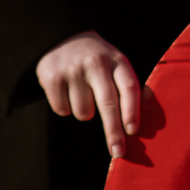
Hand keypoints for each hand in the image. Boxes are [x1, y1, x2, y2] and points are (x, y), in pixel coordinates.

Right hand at [37, 31, 143, 157]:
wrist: (62, 37)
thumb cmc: (97, 60)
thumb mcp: (116, 64)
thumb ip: (127, 87)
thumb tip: (138, 124)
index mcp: (117, 60)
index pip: (129, 87)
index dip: (132, 111)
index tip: (133, 131)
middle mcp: (96, 64)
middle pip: (108, 104)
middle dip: (113, 132)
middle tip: (118, 152)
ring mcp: (73, 70)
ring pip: (84, 113)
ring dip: (85, 112)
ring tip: (83, 94)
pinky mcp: (52, 77)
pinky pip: (63, 110)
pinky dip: (66, 108)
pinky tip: (67, 92)